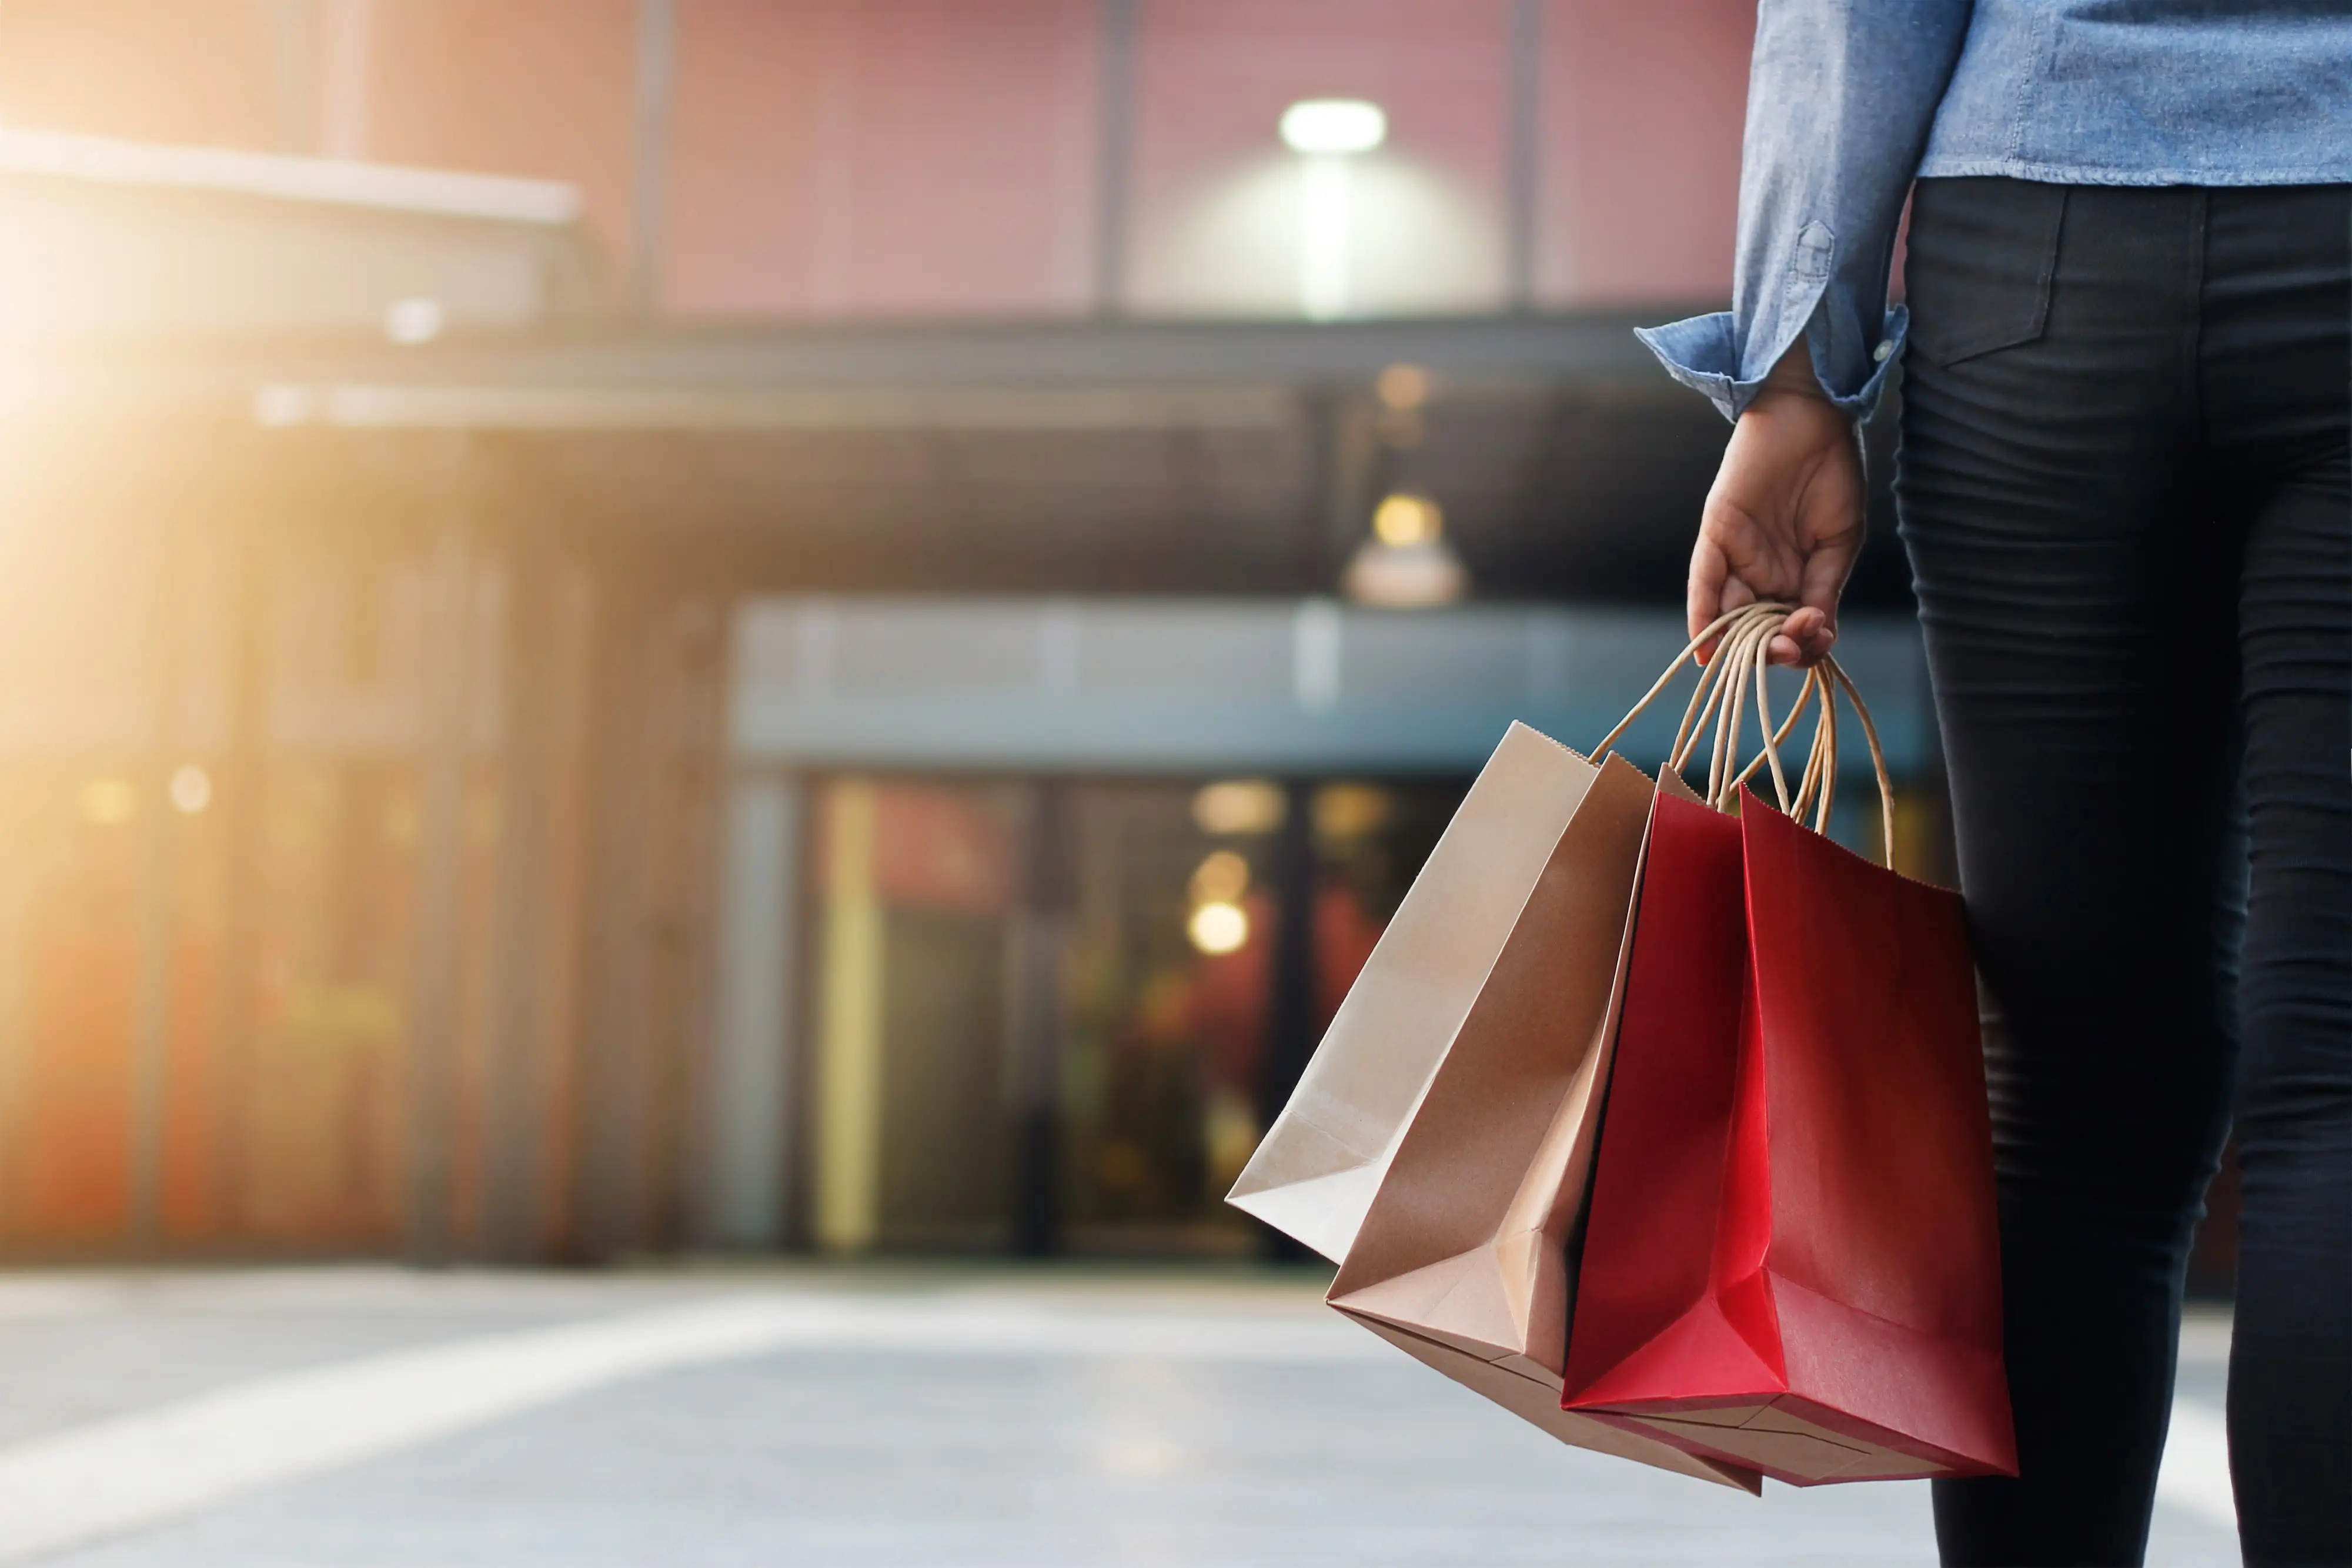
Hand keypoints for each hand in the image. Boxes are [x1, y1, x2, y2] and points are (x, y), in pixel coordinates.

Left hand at [1687, 344, 1865, 666]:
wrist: (1812, 417)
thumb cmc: (1832, 473)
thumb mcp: (1838, 542)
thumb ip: (1824, 589)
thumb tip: (1818, 635)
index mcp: (1795, 576)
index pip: (1792, 628)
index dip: (1803, 644)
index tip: (1819, 639)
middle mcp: (1762, 573)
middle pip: (1759, 630)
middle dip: (1774, 648)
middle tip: (1791, 646)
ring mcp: (1738, 556)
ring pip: (1731, 614)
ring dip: (1743, 642)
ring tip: (1764, 651)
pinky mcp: (1717, 534)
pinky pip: (1704, 581)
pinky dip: (1703, 615)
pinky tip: (1706, 647)